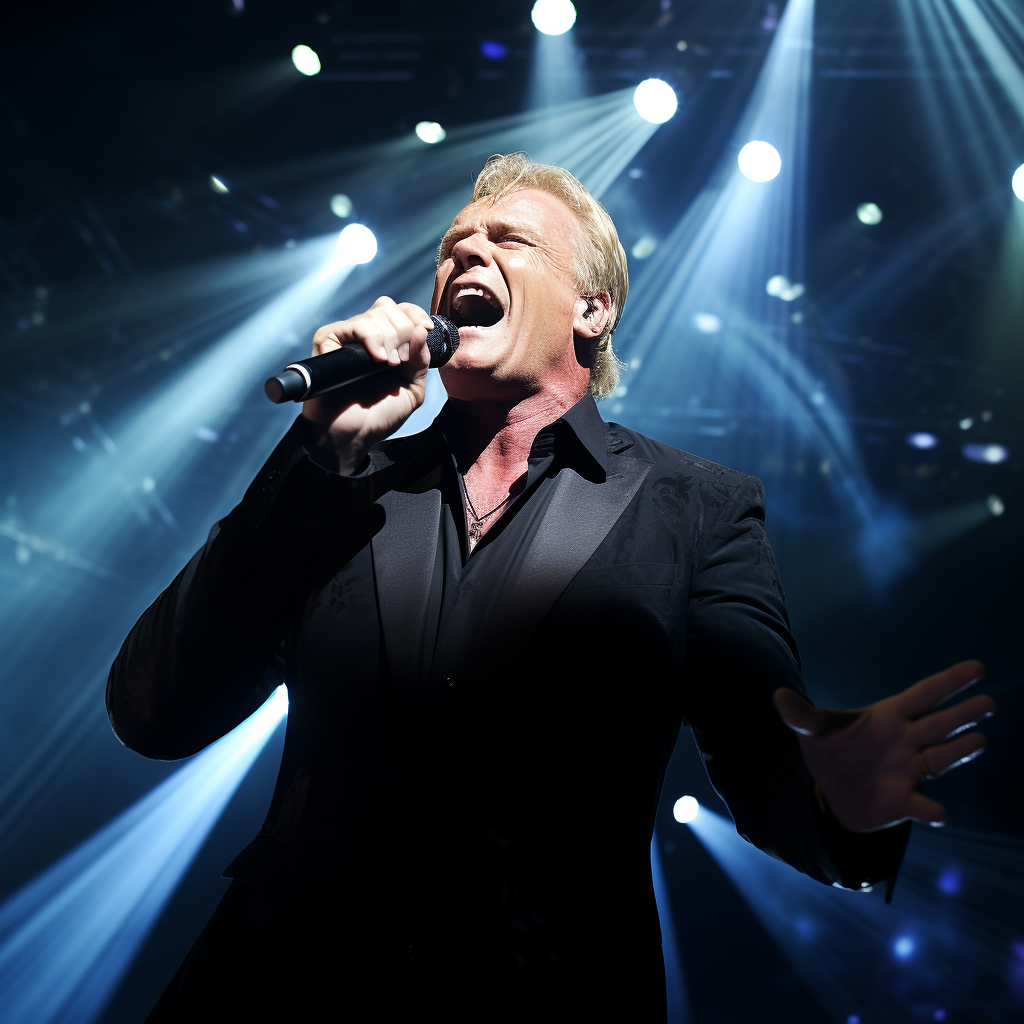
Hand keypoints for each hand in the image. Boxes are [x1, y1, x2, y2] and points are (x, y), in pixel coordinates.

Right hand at [301, 296, 433, 473]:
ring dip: (389, 338)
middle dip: (403, 331)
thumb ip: (421, 361)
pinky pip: (351, 326)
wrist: (351, 435)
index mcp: (387, 344)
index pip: (401, 310)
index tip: (425, 330)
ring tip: (388, 364)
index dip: (414, 314)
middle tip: (400, 361)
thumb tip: (420, 331)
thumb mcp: (412, 390)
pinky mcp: (327, 343)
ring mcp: (346, 339)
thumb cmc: (378, 416)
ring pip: (373, 316)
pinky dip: (370, 338)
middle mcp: (366, 337)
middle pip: (388, 308)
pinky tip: (377, 359)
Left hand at [773, 660, 993, 831]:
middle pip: (941, 724)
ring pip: (942, 758)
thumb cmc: (831, 752)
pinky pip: (922, 804)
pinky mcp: (904, 802)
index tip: (977, 668)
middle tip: (988, 703)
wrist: (830, 794)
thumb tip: (777, 695)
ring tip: (978, 742)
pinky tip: (939, 812)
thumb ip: (801, 715)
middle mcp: (908, 742)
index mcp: (890, 717)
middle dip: (964, 714)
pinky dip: (930, 809)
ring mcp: (910, 771)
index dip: (949, 681)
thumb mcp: (814, 732)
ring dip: (960, 751)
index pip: (924, 695)